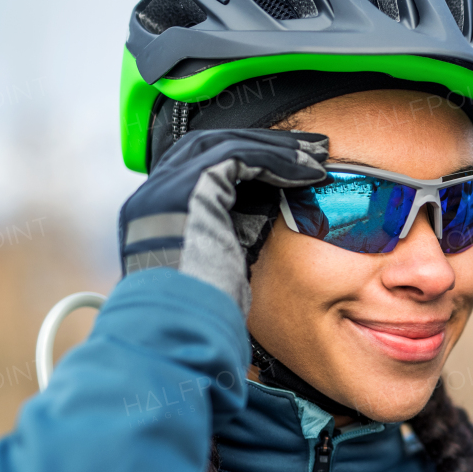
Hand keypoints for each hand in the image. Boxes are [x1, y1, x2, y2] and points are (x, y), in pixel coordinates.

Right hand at [118, 129, 327, 312]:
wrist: (182, 325)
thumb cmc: (205, 310)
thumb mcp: (221, 263)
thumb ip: (234, 231)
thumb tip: (269, 211)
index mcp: (158, 213)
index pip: (206, 167)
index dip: (251, 160)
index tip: (290, 164)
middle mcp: (155, 194)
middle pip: (215, 147)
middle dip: (267, 145)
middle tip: (311, 149)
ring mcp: (166, 188)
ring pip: (229, 147)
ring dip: (278, 150)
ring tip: (317, 156)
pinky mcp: (188, 188)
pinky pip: (238, 159)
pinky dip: (275, 161)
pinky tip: (306, 171)